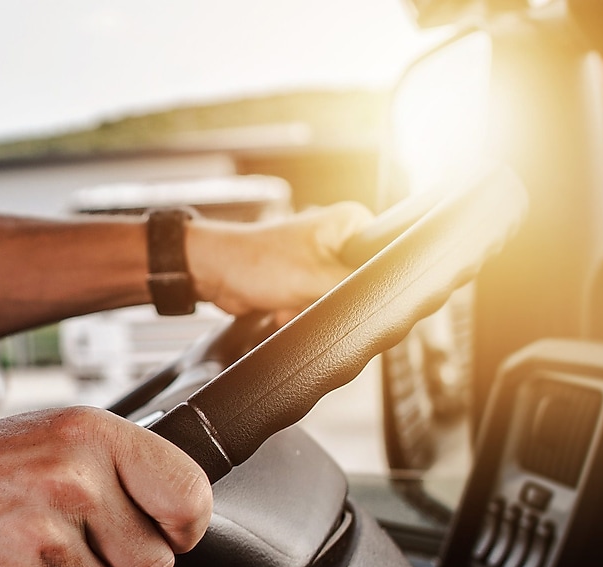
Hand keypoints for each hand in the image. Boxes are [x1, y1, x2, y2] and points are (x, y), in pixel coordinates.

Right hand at [0, 407, 211, 566]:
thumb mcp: (68, 436)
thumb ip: (130, 469)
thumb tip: (186, 515)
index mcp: (98, 437)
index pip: (189, 497)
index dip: (184, 527)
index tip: (169, 534)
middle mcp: (74, 483)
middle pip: (155, 566)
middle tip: (88, 549)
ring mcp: (43, 537)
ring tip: (48, 560)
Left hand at [186, 201, 373, 323]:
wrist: (215, 273)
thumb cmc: (257, 264)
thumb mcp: (317, 280)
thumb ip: (357, 288)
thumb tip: (386, 296)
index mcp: (349, 222)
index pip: (385, 254)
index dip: (372, 279)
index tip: (348, 290)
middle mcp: (338, 235)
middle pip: (359, 280)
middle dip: (334, 298)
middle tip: (312, 296)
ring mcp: (322, 257)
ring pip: (338, 296)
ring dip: (314, 307)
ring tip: (293, 301)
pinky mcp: (307, 277)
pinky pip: (318, 302)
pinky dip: (302, 309)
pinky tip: (283, 306)